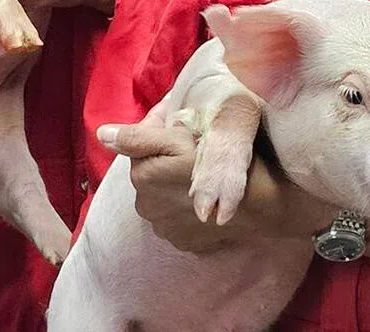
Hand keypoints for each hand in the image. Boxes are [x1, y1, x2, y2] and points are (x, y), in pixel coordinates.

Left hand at [98, 112, 332, 253]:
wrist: (268, 201)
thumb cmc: (224, 157)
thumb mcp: (180, 137)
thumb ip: (137, 137)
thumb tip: (101, 135)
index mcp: (142, 176)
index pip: (140, 145)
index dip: (162, 131)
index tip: (187, 126)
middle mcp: (146, 207)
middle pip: (150, 171)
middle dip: (166, 159)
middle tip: (198, 146)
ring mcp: (168, 229)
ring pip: (164, 194)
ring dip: (177, 182)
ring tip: (205, 170)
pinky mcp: (188, 243)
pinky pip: (181, 216)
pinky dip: (190, 206)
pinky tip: (211, 194)